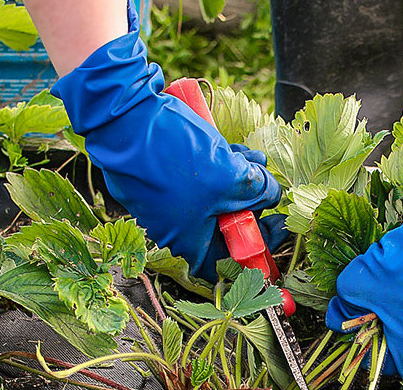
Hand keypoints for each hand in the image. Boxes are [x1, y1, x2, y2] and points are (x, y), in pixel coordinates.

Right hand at [51, 3, 280, 279]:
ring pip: (214, 196)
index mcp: (188, 239)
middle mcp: (174, 225)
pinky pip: (199, 179)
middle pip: (223, 225)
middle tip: (271, 188)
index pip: (227, 260)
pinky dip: (220, 167)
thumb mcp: (231, 177)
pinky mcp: (162, 175)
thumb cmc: (176, 158)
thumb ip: (258, 190)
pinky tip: (239, 151)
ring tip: (259, 162)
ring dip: (240, 181)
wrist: (125, 118)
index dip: (256, 248)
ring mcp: (166, 199)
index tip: (277, 228)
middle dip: (251, 205)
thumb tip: (272, 192)